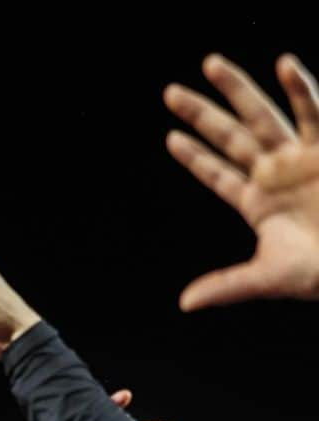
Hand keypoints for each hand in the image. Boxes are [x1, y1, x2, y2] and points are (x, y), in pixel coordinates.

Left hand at [165, 53, 318, 308]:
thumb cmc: (318, 272)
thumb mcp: (267, 277)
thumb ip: (226, 285)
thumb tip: (185, 303)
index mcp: (256, 203)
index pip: (217, 174)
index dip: (195, 158)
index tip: (170, 138)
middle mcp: (274, 173)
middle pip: (229, 136)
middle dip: (201, 114)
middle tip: (169, 93)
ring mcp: (300, 157)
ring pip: (262, 115)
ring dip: (238, 90)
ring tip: (209, 64)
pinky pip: (314, 112)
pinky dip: (301, 88)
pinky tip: (283, 65)